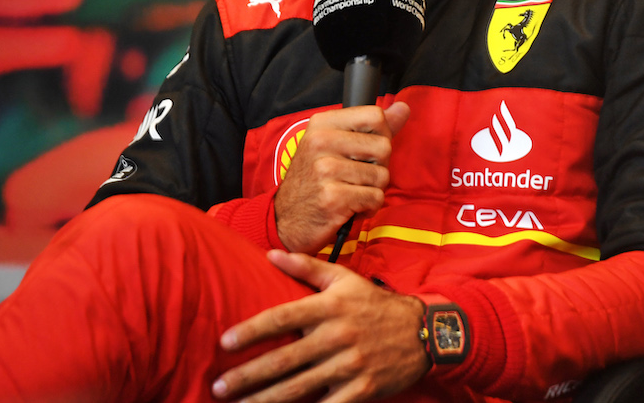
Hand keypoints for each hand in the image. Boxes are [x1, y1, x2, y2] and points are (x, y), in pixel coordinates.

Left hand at [213, 250, 428, 402]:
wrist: (424, 331)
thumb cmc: (375, 304)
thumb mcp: (344, 278)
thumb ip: (306, 267)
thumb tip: (270, 254)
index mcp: (329, 307)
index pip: (282, 318)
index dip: (251, 330)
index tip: (225, 343)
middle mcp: (337, 336)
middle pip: (284, 360)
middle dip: (248, 376)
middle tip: (219, 386)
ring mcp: (350, 365)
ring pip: (300, 388)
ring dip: (266, 400)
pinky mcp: (362, 390)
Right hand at [274, 101, 409, 253]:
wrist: (285, 220)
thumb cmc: (314, 181)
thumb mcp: (335, 146)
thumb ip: (371, 127)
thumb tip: (403, 108)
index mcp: (322, 124)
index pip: (375, 115)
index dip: (380, 136)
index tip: (365, 151)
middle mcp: (321, 142)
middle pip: (384, 146)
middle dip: (378, 167)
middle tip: (356, 177)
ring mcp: (325, 170)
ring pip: (382, 175)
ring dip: (372, 190)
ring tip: (351, 192)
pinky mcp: (333, 198)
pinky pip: (375, 198)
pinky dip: (368, 207)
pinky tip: (350, 207)